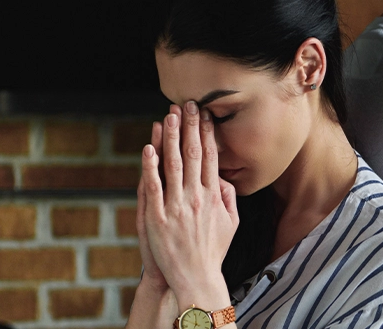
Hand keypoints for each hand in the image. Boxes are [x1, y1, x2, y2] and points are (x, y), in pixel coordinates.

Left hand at [141, 102, 239, 309]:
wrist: (196, 277)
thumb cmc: (213, 251)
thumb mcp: (232, 223)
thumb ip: (230, 197)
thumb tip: (224, 178)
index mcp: (215, 196)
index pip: (212, 156)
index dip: (208, 133)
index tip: (205, 115)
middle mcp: (197, 197)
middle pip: (194, 154)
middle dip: (190, 127)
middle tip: (188, 105)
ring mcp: (177, 206)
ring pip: (174, 164)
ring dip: (171, 138)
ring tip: (169, 116)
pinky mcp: (158, 218)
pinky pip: (154, 186)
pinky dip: (151, 166)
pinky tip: (149, 148)